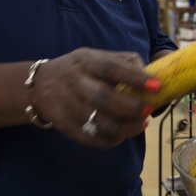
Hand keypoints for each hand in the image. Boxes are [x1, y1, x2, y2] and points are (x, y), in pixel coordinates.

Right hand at [27, 48, 158, 148]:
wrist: (38, 86)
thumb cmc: (77, 70)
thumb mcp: (94, 56)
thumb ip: (121, 61)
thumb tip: (149, 73)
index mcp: (85, 62)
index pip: (111, 68)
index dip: (135, 78)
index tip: (157, 86)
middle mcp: (75, 83)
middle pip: (104, 98)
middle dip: (132, 108)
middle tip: (148, 110)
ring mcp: (69, 107)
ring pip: (101, 123)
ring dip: (126, 128)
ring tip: (141, 124)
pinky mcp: (67, 127)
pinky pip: (93, 139)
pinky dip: (113, 140)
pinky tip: (123, 133)